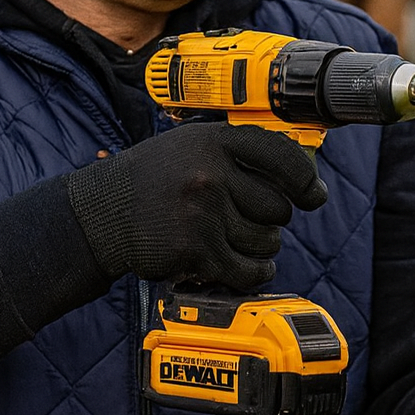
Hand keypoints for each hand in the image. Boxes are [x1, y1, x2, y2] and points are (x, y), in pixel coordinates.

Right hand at [66, 122, 327, 290]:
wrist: (101, 214)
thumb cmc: (151, 182)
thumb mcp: (189, 149)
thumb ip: (236, 156)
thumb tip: (300, 179)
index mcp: (212, 142)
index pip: (280, 155)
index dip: (304, 180)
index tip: (313, 194)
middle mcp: (210, 173)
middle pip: (277, 206)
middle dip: (270, 219)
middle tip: (246, 220)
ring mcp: (204, 213)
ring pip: (266, 241)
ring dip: (259, 247)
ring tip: (233, 240)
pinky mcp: (197, 251)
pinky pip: (248, 270)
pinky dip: (254, 273)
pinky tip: (248, 267)